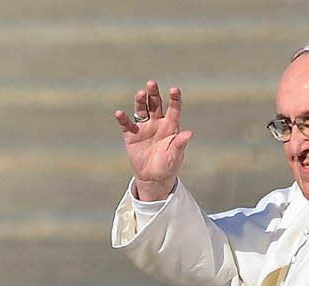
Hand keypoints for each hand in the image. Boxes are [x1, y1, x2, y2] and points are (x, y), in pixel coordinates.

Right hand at [113, 81, 192, 200]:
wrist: (153, 177)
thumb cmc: (168, 166)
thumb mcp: (175, 156)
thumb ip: (180, 144)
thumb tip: (189, 133)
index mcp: (171, 126)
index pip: (173, 109)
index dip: (174, 99)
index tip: (174, 90)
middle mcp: (157, 123)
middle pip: (156, 104)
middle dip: (154, 94)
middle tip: (151, 83)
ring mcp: (144, 127)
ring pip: (142, 110)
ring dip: (140, 101)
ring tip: (140, 94)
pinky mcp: (132, 135)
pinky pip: (126, 124)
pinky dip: (123, 118)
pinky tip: (119, 113)